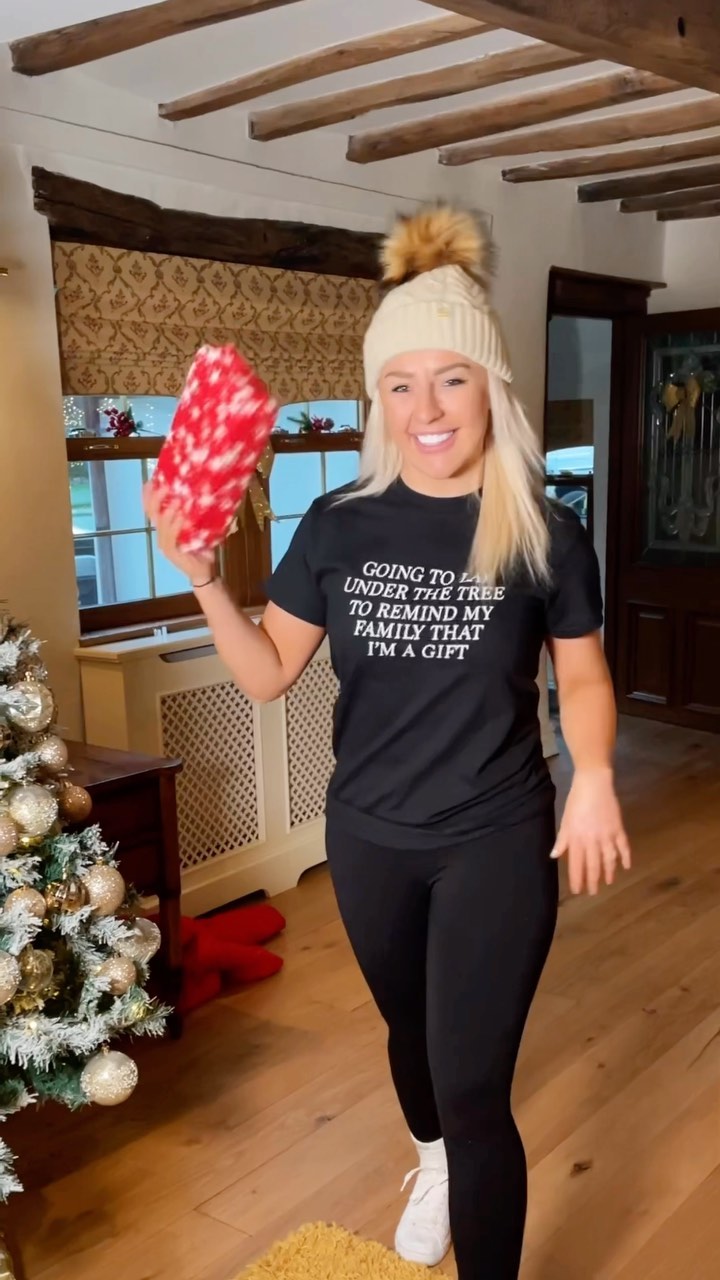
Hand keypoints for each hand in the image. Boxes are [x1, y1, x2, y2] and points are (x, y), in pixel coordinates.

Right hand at [143, 483, 215, 585]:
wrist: (204, 572)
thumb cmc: (202, 548)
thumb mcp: (197, 528)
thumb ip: (195, 514)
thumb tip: (201, 492)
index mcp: (164, 528)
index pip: (150, 509)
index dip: (148, 495)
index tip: (151, 479)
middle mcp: (161, 534)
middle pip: (151, 513)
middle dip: (155, 498)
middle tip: (165, 486)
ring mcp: (164, 544)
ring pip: (161, 523)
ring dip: (168, 510)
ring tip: (177, 500)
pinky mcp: (171, 552)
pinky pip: (171, 536)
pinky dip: (177, 525)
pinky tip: (183, 517)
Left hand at [552, 768, 630, 895]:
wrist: (594, 784)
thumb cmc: (576, 801)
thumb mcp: (565, 821)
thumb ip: (562, 840)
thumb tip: (554, 856)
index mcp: (576, 839)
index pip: (576, 864)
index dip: (577, 879)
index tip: (577, 890)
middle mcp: (592, 840)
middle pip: (593, 865)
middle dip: (592, 881)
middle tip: (593, 893)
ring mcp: (607, 835)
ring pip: (609, 859)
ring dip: (608, 872)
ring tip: (607, 883)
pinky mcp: (618, 829)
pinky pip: (623, 847)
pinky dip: (625, 857)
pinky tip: (626, 867)